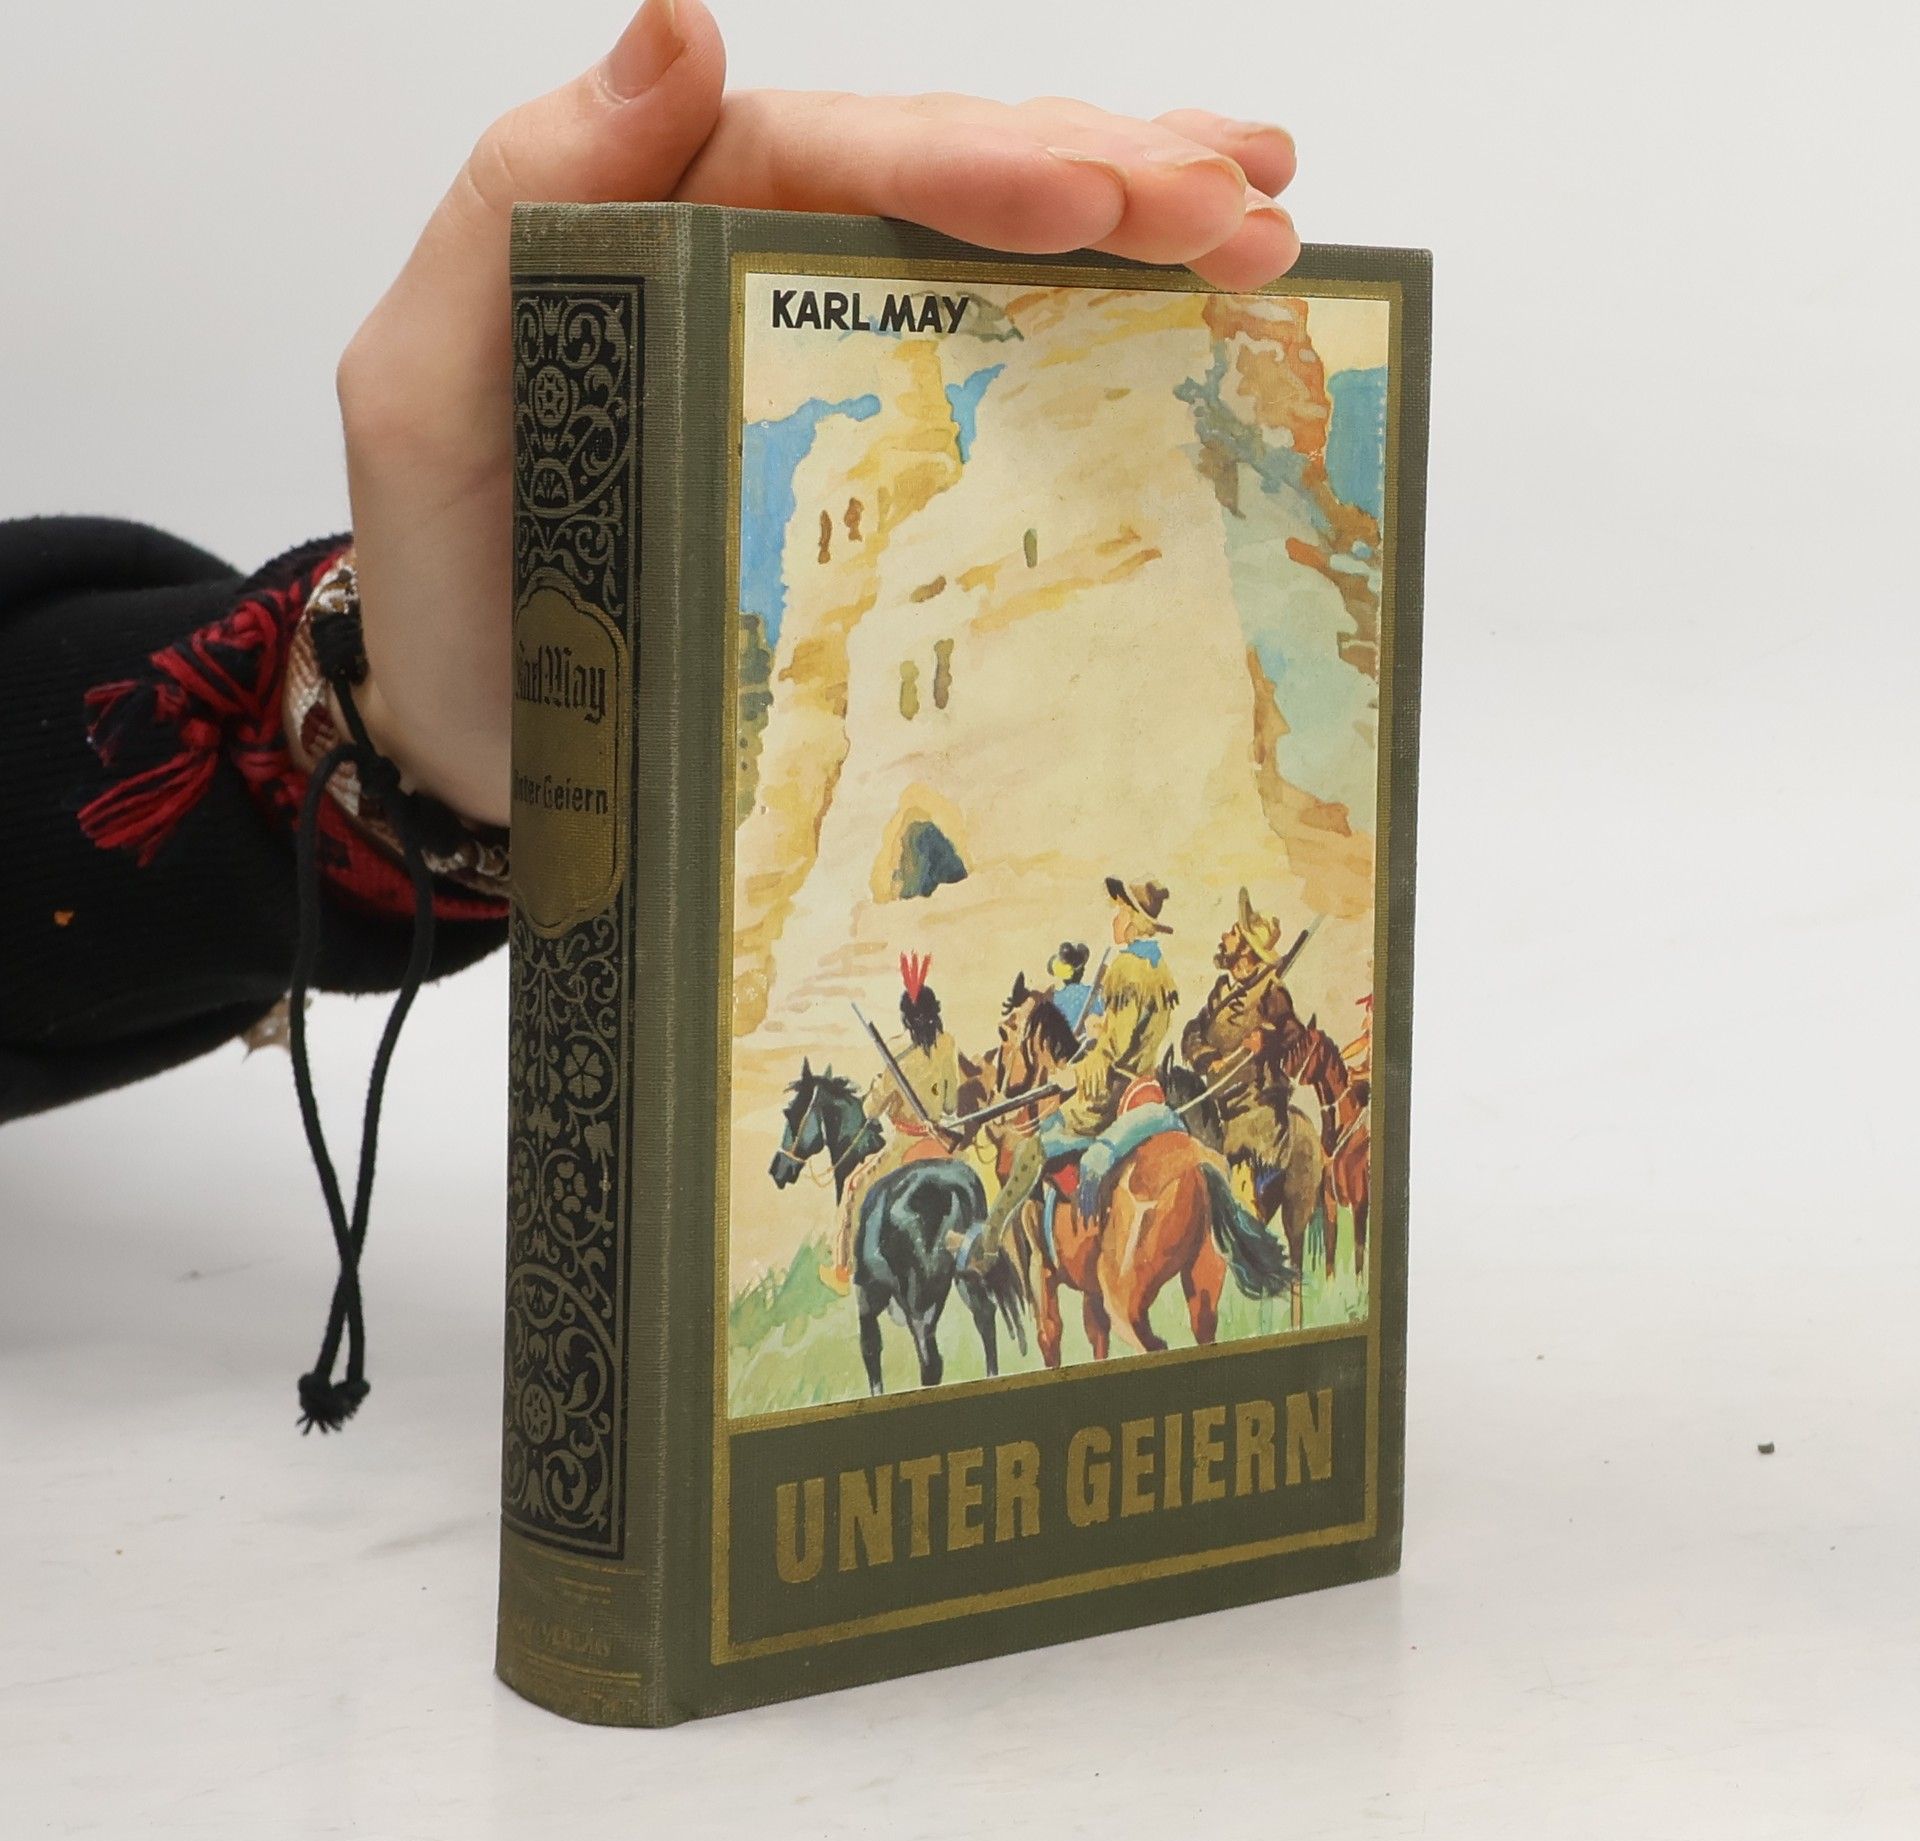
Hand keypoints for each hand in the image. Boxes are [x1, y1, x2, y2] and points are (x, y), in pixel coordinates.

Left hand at [338, 0, 1298, 822]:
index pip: (838, 154)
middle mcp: (757, 258)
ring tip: (1263, 214)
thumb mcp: (425, 380)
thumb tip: (684, 32)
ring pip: (993, 248)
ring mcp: (822, 352)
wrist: (468, 723)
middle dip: (1107, 177)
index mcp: (666, 218)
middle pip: (947, 181)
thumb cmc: (444, 566)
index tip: (1106, 193)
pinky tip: (1191, 292)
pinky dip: (1094, 316)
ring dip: (1135, 223)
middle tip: (1244, 205)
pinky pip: (991, 357)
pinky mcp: (867, 451)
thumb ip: (522, 200)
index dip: (979, 165)